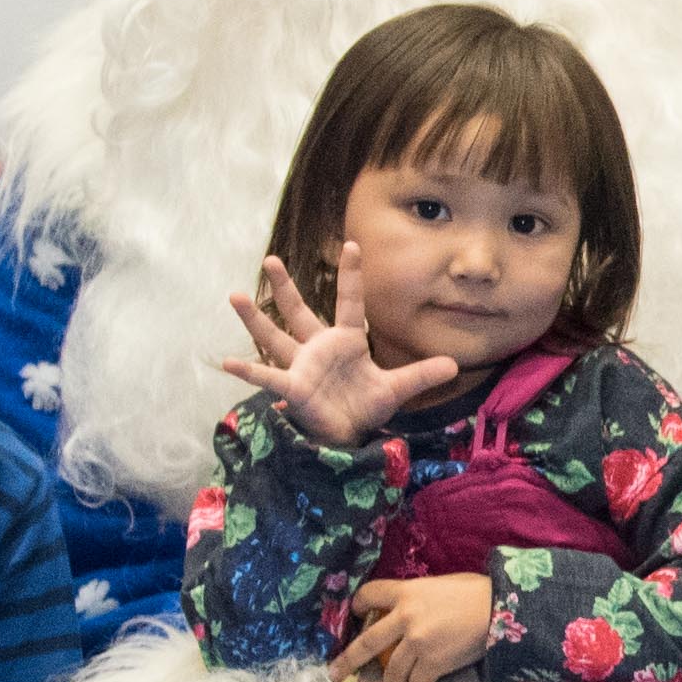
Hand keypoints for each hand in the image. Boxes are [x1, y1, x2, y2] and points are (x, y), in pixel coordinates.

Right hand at [219, 245, 460, 446]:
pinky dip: (249, 370)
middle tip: (269, 259)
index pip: (350, 302)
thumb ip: (421, 375)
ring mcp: (302, 366)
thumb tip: (454, 364)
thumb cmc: (364, 407)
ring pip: (275, 336)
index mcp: (346, 341)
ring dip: (255, 319)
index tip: (351, 244)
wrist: (348, 436)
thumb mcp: (396, 389)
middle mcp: (318, 348)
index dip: (351, 276)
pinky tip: (227, 363)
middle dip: (284, 287)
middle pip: (299, 311)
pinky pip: (268, 376)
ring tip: (233, 295)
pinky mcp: (293, 388)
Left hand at [336, 573, 500, 681]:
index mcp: (406, 592)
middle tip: (336, 675)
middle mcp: (405, 617)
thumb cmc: (477, 592)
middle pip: (366, 643)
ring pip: (392, 672)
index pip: (368, 595)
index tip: (356, 615)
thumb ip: (418, 597)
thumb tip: (406, 611)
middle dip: (347, 661)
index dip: (358, 606)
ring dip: (393, 680)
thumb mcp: (440, 585)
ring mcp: (418, 642)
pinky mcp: (434, 663)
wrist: (502, 609)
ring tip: (398, 681)